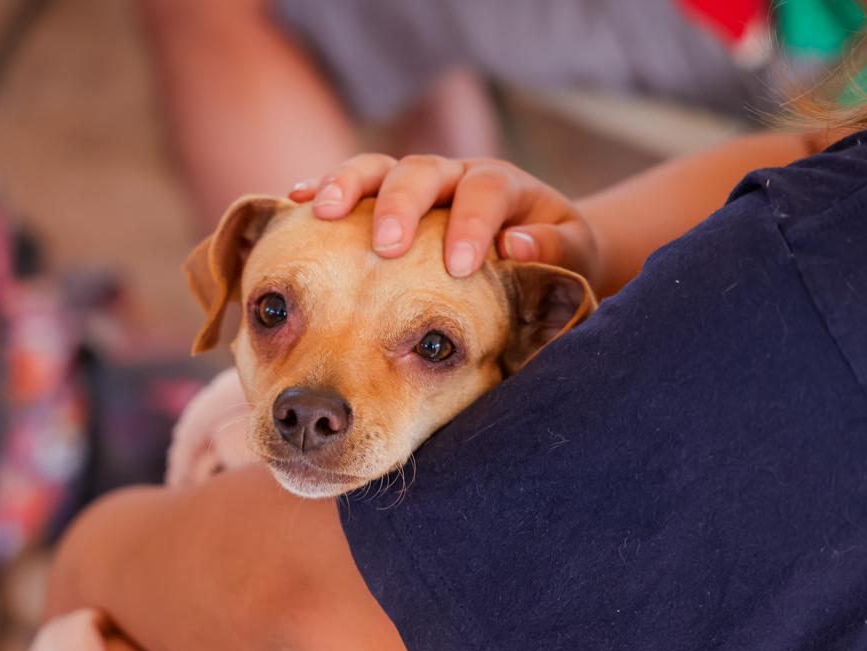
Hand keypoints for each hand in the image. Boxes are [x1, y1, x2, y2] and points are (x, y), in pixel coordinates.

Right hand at [289, 154, 598, 281]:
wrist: (536, 241)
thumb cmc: (552, 253)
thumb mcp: (571, 254)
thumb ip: (553, 251)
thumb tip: (515, 247)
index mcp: (504, 186)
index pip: (486, 192)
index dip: (471, 225)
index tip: (458, 267)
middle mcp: (455, 175)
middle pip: (422, 171)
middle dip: (401, 205)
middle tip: (386, 246)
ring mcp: (417, 183)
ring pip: (379, 168)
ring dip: (348, 186)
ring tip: (322, 212)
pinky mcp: (386, 198)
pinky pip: (351, 186)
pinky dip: (322, 189)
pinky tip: (295, 203)